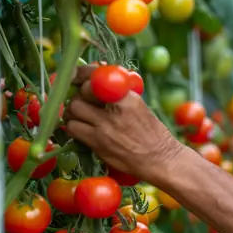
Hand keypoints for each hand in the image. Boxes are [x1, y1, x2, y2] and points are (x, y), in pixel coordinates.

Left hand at [64, 66, 183, 181]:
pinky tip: (82, 130)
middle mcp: (115, 107)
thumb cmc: (153, 133)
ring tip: (80, 118)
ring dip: (73, 113)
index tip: (77, 77)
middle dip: (79, 97)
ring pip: (73, 110)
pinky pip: (73, 129)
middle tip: (82, 104)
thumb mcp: (140, 106)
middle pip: (81, 93)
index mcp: (127, 95)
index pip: (96, 76)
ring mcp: (105, 125)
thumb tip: (99, 80)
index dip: (82, 74)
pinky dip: (74, 128)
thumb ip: (120, 94)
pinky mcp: (97, 142)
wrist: (160, 158)